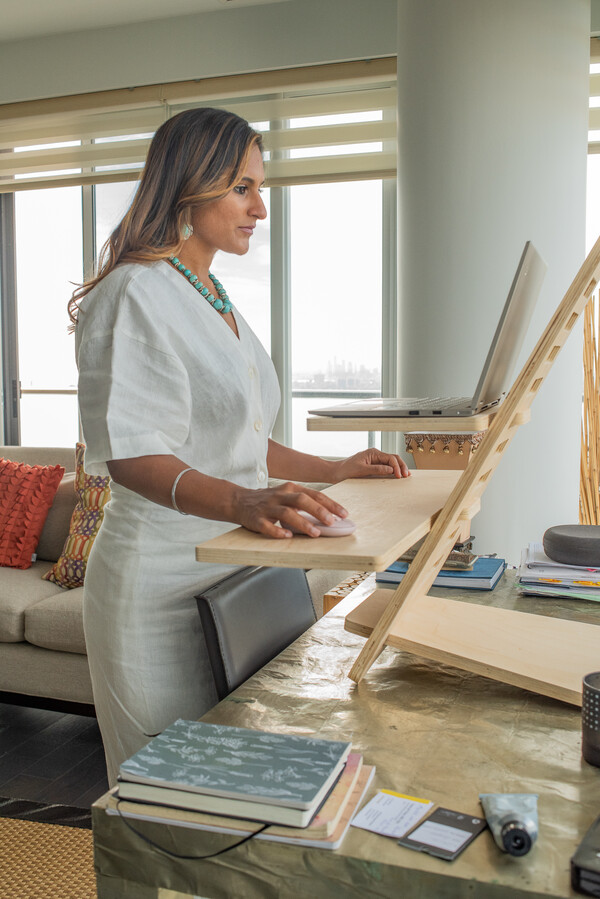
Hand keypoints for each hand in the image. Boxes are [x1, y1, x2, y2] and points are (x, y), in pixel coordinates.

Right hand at [233, 481, 348, 538]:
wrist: (238, 501)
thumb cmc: (268, 501)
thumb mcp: (287, 496)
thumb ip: (304, 503)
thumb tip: (329, 515)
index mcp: (290, 489)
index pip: (314, 495)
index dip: (330, 504)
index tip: (344, 514)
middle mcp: (280, 495)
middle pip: (302, 500)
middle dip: (319, 511)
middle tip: (332, 522)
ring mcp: (267, 507)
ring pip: (287, 513)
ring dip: (302, 523)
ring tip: (315, 533)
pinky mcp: (256, 519)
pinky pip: (267, 526)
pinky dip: (277, 531)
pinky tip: (287, 536)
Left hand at [330, 448, 410, 481]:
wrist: (335, 472)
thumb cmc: (345, 470)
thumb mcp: (361, 470)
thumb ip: (376, 469)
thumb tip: (391, 469)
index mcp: (373, 453)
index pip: (390, 458)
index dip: (397, 466)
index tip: (399, 476)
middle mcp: (375, 455)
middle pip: (393, 458)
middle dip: (401, 466)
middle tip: (407, 475)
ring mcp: (375, 460)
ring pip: (391, 462)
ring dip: (399, 468)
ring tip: (405, 475)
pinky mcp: (373, 466)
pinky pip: (386, 467)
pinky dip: (393, 470)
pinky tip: (397, 475)